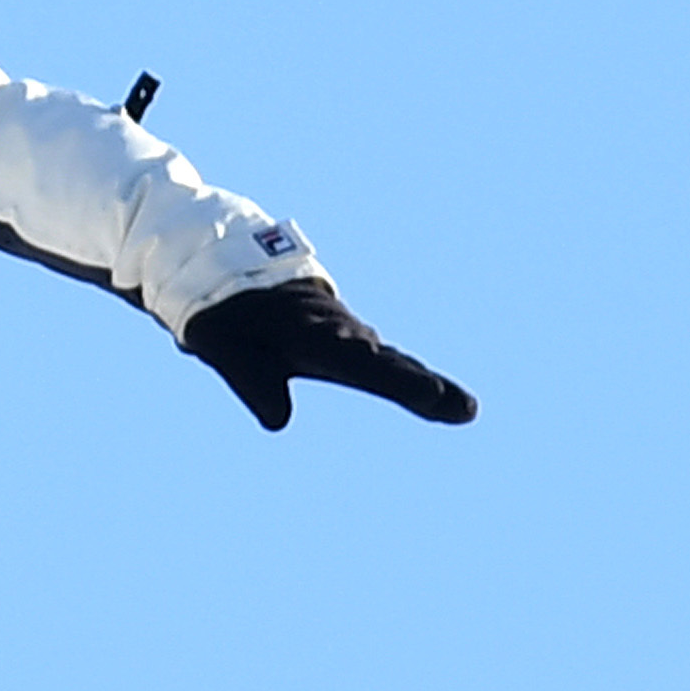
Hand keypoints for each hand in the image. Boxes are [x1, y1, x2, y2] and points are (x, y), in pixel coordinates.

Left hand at [180, 278, 476, 431]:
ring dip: (426, 384)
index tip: (429, 393)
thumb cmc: (227, 314)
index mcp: (309, 332)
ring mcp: (349, 335)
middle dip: (424, 386)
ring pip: (393, 362)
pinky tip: (441, 399)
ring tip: (464, 408)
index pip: (355, 361)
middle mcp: (339, 331)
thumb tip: (278, 420)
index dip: (392, 380)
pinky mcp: (350, 343)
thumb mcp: (223, 346)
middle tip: (466, 409)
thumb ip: (251, 380)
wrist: (230, 270)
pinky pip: (386, 363)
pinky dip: (412, 378)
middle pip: (388, 364)